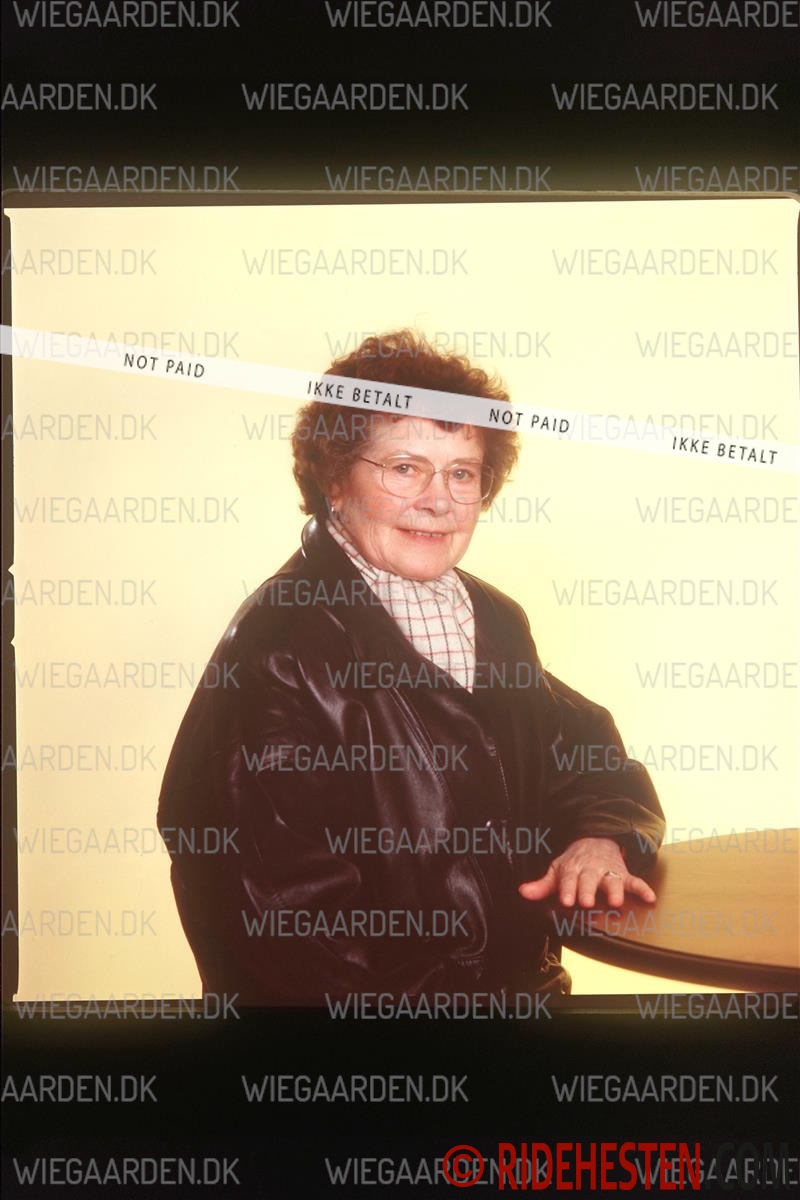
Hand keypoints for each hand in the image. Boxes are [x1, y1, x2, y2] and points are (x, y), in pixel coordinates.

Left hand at [518, 837, 656, 907]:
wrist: (596, 840)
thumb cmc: (574, 863)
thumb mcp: (557, 870)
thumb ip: (542, 885)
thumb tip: (522, 893)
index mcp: (573, 870)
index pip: (569, 881)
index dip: (568, 890)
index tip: (567, 901)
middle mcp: (591, 870)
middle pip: (589, 881)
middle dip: (587, 890)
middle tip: (587, 902)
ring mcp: (608, 871)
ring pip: (612, 880)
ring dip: (614, 890)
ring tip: (616, 902)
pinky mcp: (623, 874)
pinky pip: (635, 881)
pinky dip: (643, 889)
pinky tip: (650, 898)